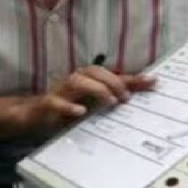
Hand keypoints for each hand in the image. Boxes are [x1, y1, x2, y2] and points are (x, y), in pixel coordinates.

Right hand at [10, 67, 155, 136]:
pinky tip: (80, 112)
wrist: (34, 115)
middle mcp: (75, 80)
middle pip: (96, 72)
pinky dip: (69, 106)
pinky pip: (57, 102)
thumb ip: (111, 98)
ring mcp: (61, 91)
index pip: (113, 75)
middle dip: (114, 82)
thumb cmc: (67, 108)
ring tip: (110, 101)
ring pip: (78, 81)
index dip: (132, 78)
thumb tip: (137, 96)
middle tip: (126, 99)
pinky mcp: (48, 104)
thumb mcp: (92, 104)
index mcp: (88, 79)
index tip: (153, 81)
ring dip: (96, 90)